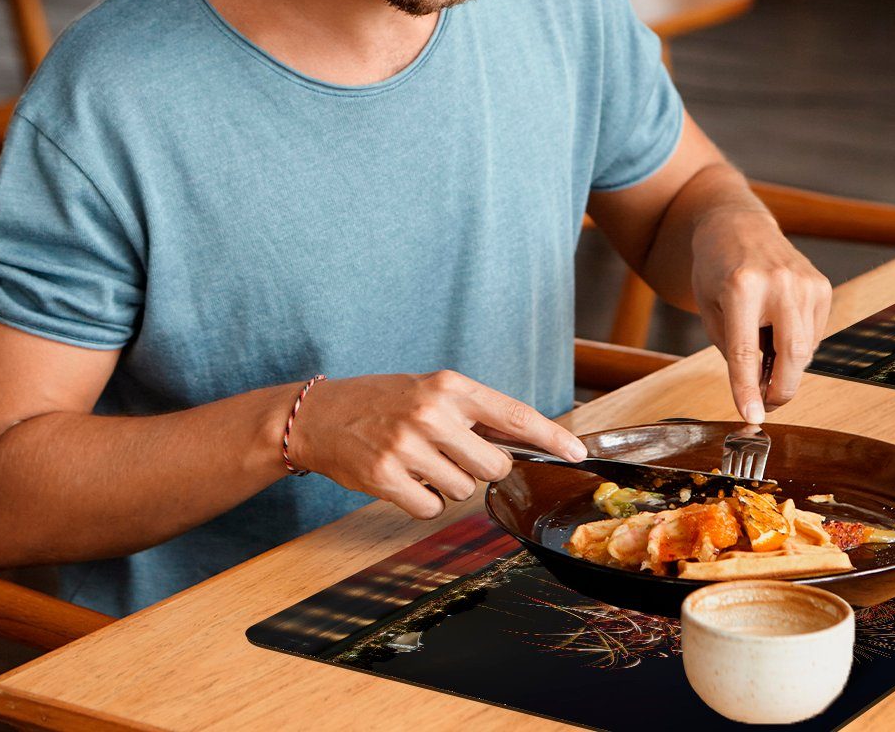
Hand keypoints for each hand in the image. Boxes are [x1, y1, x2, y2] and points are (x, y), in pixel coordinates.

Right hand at [285, 371, 586, 519]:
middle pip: (494, 465)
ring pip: (463, 490)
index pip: (514, 414)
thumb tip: (528, 439)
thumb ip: (475, 414)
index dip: (550, 437)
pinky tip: (404, 481)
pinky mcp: (385, 476)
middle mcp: (432, 413)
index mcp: (450, 387)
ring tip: (420, 462)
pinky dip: (424, 503)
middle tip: (454, 456)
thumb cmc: (383, 403)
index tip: (576, 452)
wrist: (318, 415)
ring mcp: (407, 445)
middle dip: (483, 470)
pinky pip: (431, 508)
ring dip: (448, 485)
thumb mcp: (432, 392)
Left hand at [690, 209, 832, 423]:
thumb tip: (760, 391)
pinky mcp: (822, 285)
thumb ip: (733, 351)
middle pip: (792, 355)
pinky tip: (778, 329)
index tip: (752, 416)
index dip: (748, 390)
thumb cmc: (717, 269)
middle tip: (766, 403)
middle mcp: (779, 283)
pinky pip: (814, 334)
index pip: (746, 352)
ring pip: (806, 350)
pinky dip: (797, 345)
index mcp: (742, 287)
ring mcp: (806, 282)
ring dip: (786, 367)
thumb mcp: (710, 311)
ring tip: (764, 352)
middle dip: (781, 390)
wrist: (738, 226)